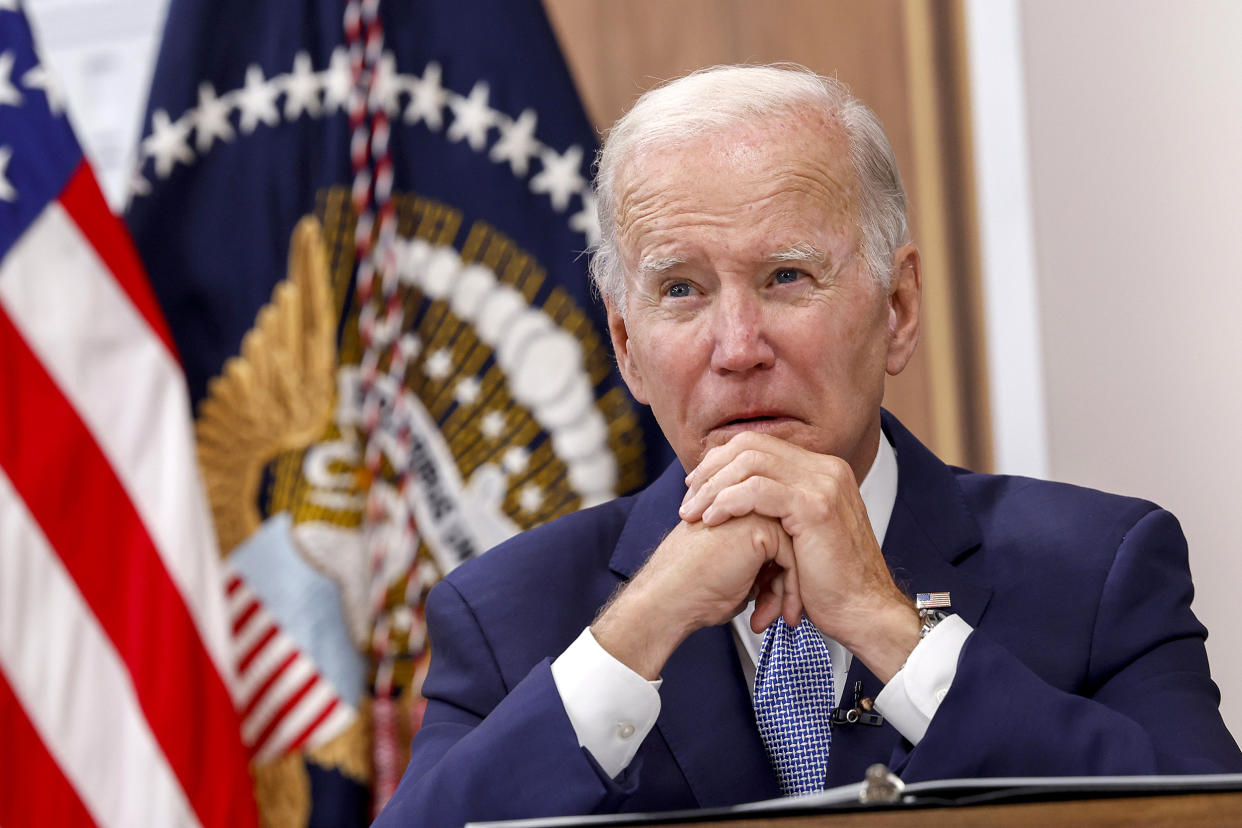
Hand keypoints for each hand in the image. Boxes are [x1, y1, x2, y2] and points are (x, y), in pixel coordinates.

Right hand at [591, 513, 799, 679]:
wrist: (667, 598)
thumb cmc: (690, 592)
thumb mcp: (732, 574)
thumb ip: (759, 566)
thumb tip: (785, 578)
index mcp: (733, 514)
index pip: (777, 542)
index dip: (776, 579)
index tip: (769, 608)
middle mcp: (743, 507)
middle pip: (789, 545)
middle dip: (784, 586)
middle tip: (774, 615)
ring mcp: (752, 512)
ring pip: (795, 552)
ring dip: (786, 592)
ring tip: (768, 618)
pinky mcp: (760, 526)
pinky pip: (792, 559)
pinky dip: (789, 592)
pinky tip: (767, 612)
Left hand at [679, 431, 918, 681]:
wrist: (863, 612)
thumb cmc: (831, 584)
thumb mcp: (802, 536)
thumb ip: (780, 510)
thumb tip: (740, 499)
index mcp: (822, 472)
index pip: (759, 444)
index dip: (721, 461)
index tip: (697, 486)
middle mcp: (825, 470)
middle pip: (751, 446)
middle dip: (711, 470)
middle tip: (689, 499)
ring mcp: (823, 485)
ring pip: (750, 463)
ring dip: (713, 487)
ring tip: (694, 513)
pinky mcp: (815, 508)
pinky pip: (757, 490)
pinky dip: (728, 501)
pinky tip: (713, 520)